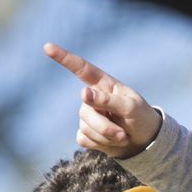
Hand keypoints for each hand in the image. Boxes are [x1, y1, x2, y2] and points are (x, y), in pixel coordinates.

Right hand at [43, 43, 162, 157]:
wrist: (144, 142)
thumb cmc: (141, 118)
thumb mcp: (131, 107)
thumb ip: (108, 100)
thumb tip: (83, 93)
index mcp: (104, 85)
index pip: (82, 69)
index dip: (64, 58)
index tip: (47, 47)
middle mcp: (92, 98)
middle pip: (86, 111)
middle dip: (106, 127)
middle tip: (124, 134)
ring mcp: (87, 115)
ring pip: (86, 128)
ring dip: (107, 136)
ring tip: (122, 136)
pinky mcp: (85, 133)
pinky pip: (84, 139)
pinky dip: (101, 144)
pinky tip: (112, 141)